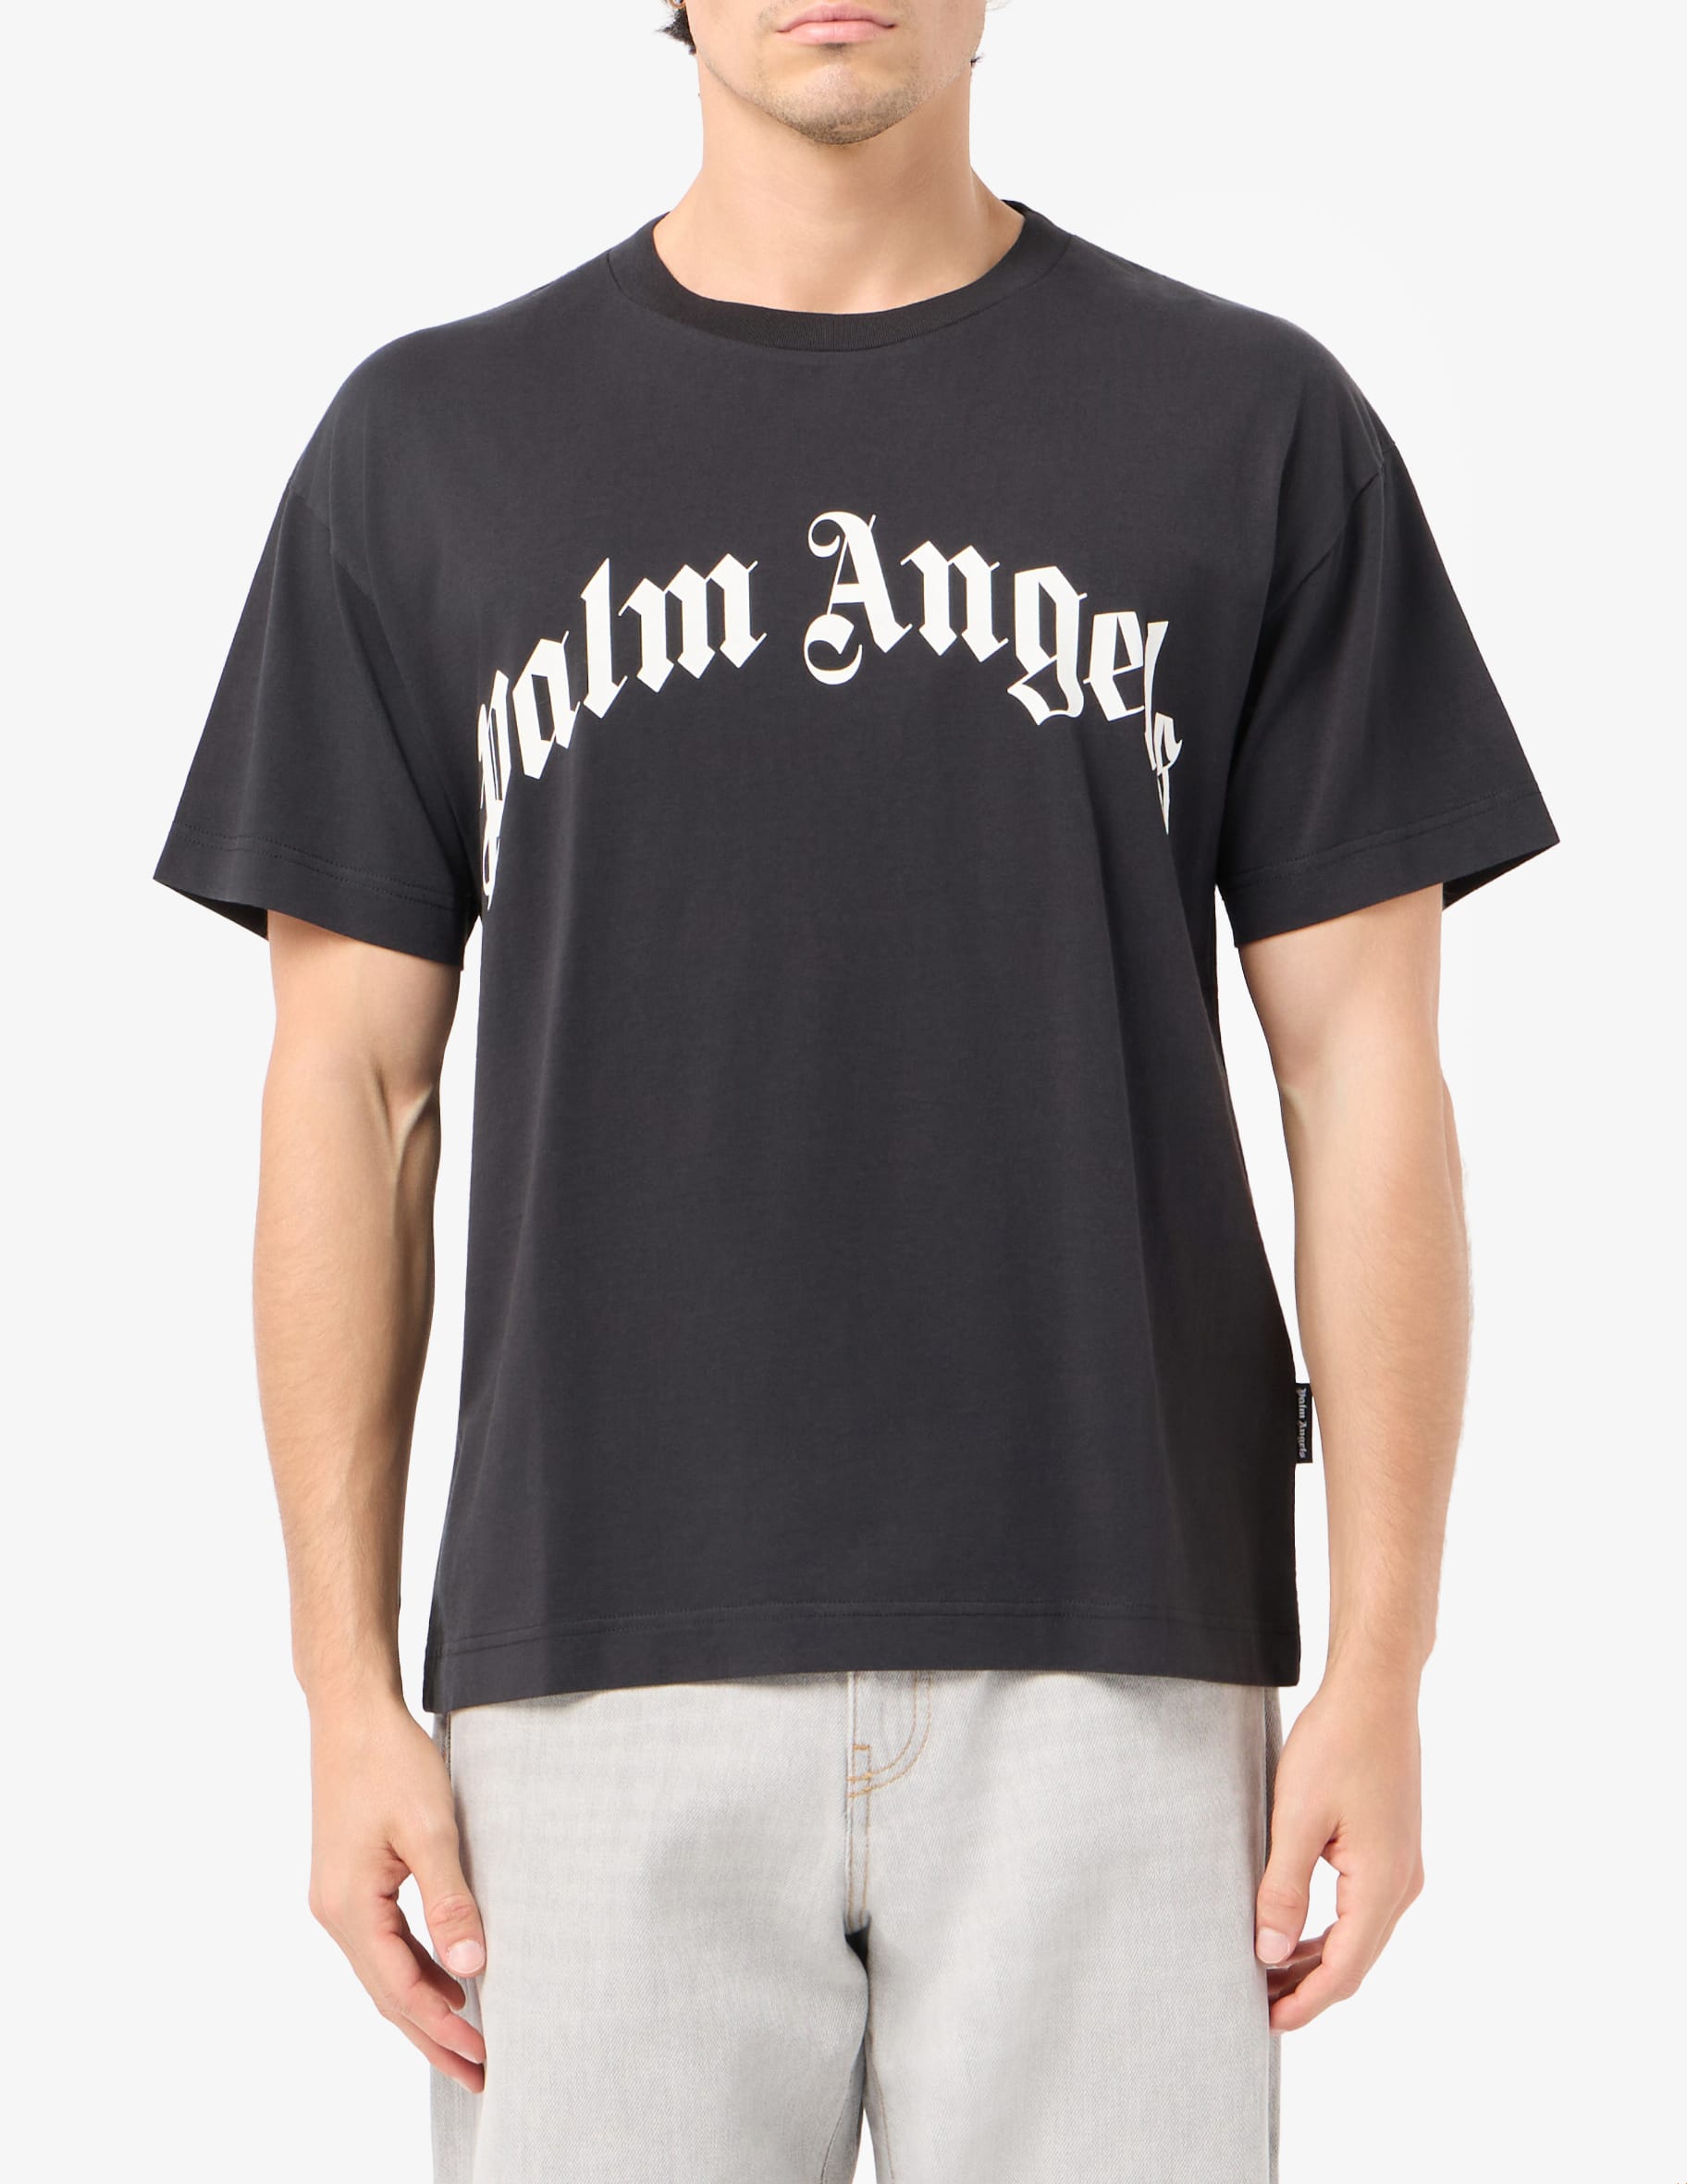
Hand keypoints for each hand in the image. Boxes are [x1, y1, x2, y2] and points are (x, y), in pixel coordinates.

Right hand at [306, 1696, 487, 2089]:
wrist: (351, 1713)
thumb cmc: (390, 1761)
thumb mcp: (430, 1828)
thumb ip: (449, 1899)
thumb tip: (472, 1965)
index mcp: (350, 1908)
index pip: (400, 1990)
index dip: (443, 2027)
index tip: (484, 2056)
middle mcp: (335, 1913)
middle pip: (387, 1995)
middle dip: (433, 2037)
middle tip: (480, 2075)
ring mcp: (339, 1899)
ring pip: (384, 1973)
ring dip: (425, 2007)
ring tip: (469, 2040)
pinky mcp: (350, 1882)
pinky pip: (383, 1945)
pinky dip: (414, 1971)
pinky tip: (445, 1979)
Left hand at [1254, 1665, 1425, 2030]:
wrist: (1375, 1693)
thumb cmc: (1337, 1744)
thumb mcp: (1297, 1816)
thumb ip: (1283, 1888)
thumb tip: (1271, 1953)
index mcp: (1382, 1884)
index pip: (1344, 1969)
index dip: (1305, 2002)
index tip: (1266, 2022)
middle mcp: (1401, 1885)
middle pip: (1355, 1960)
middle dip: (1307, 1988)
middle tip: (1256, 2004)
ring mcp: (1402, 1868)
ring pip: (1359, 1936)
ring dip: (1317, 1960)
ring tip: (1268, 1973)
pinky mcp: (1392, 1850)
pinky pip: (1362, 1909)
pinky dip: (1330, 1930)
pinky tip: (1295, 1929)